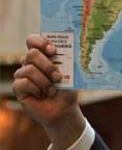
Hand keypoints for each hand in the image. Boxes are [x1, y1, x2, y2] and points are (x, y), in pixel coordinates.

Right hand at [13, 34, 84, 149]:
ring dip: (44, 81)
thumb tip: (73, 49)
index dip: (40, 42)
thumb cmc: (68, 88)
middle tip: (58, 76)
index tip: (53, 50)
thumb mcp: (71, 73)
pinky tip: (42, 94)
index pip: (33, 40)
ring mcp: (23, 74)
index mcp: (43, 55)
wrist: (64, 109)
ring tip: (52, 89)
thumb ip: (68, 61)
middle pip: (31, 54)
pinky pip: (22, 83)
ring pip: (29, 69)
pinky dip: (36, 89)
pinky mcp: (18, 88)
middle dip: (47, 65)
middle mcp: (31, 63)